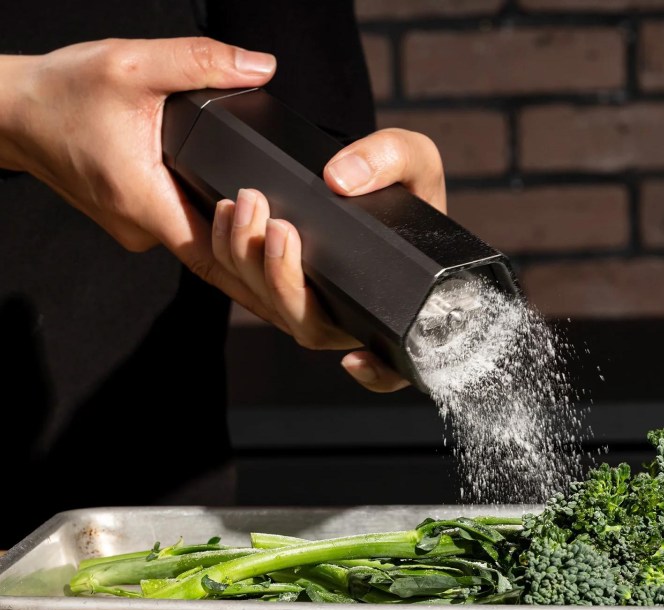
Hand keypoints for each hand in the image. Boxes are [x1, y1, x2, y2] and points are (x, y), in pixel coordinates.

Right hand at [0, 36, 278, 320]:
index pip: (215, 258)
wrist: (9, 110)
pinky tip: (241, 214)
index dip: (257, 273)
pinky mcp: (132, 215)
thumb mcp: (132, 65)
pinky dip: (212, 225)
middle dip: (258, 257)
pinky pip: (181, 227)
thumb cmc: (61, 93)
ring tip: (281, 234)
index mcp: (144, 202)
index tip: (292, 278)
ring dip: (236, 240)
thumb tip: (260, 66)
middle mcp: (141, 227)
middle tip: (302, 254)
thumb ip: (200, 63)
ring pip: (197, 242)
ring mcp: (135, 226)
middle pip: (214, 255)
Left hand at [213, 128, 446, 392]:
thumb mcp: (416, 161)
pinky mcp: (276, 282)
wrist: (374, 183)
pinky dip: (227, 252)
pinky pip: (244, 284)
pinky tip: (224, 214)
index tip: (355, 360)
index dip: (376, 374)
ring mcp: (310, 303)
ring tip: (246, 203)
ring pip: (270, 306)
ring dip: (249, 261)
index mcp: (393, 307)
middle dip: (283, 279)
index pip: (394, 365)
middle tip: (278, 225)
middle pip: (308, 325)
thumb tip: (339, 180)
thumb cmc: (406, 188)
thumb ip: (390, 158)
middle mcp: (349, 318)